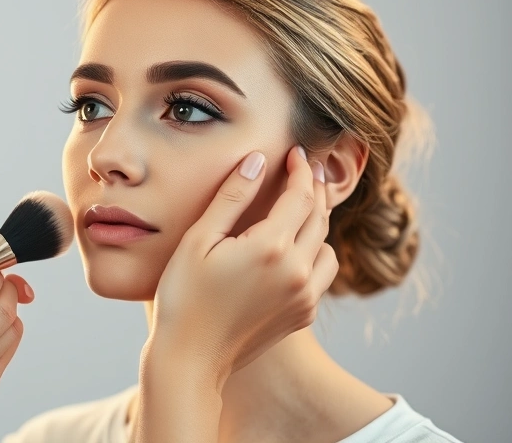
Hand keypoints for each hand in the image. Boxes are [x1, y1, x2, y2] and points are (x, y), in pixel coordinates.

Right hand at [147, 146, 337, 384]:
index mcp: (272, 247)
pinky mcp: (302, 315)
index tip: (297, 154)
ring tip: (301, 209)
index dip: (302, 170)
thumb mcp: (199, 239)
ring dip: (318, 224)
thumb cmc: (184, 295)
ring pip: (327, 247)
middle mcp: (297, 271)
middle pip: (319, 217)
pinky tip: (293, 250)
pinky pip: (321, 276)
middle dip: (315, 189)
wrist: (191, 357)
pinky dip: (314, 255)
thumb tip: (258, 160)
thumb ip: (232, 196)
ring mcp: (304, 296)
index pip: (301, 195)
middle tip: (310, 169)